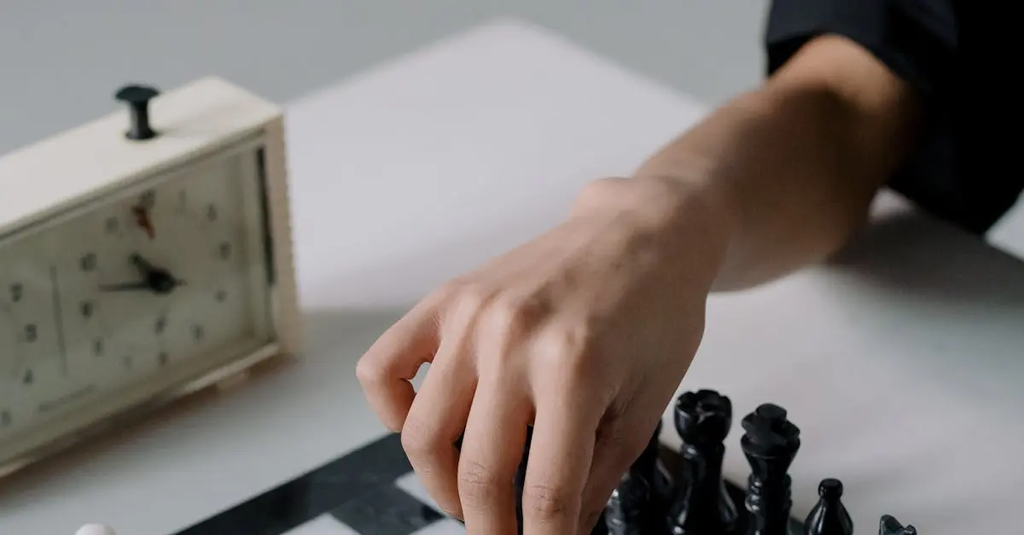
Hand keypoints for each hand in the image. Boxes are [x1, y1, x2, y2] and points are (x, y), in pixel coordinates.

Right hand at [357, 177, 729, 533]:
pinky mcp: (448, 298)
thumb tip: (563, 529)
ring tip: (471, 496)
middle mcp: (512, 340)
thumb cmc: (657, 309)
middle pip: (477, 473)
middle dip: (491, 528)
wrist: (643, 231)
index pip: (545, 494)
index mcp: (574, 369)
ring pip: (421, 434)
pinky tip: (433, 427)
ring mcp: (472, 316)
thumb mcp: (647, 401)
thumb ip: (599, 474)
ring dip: (441, 486)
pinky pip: (383, 368)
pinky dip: (391, 411)